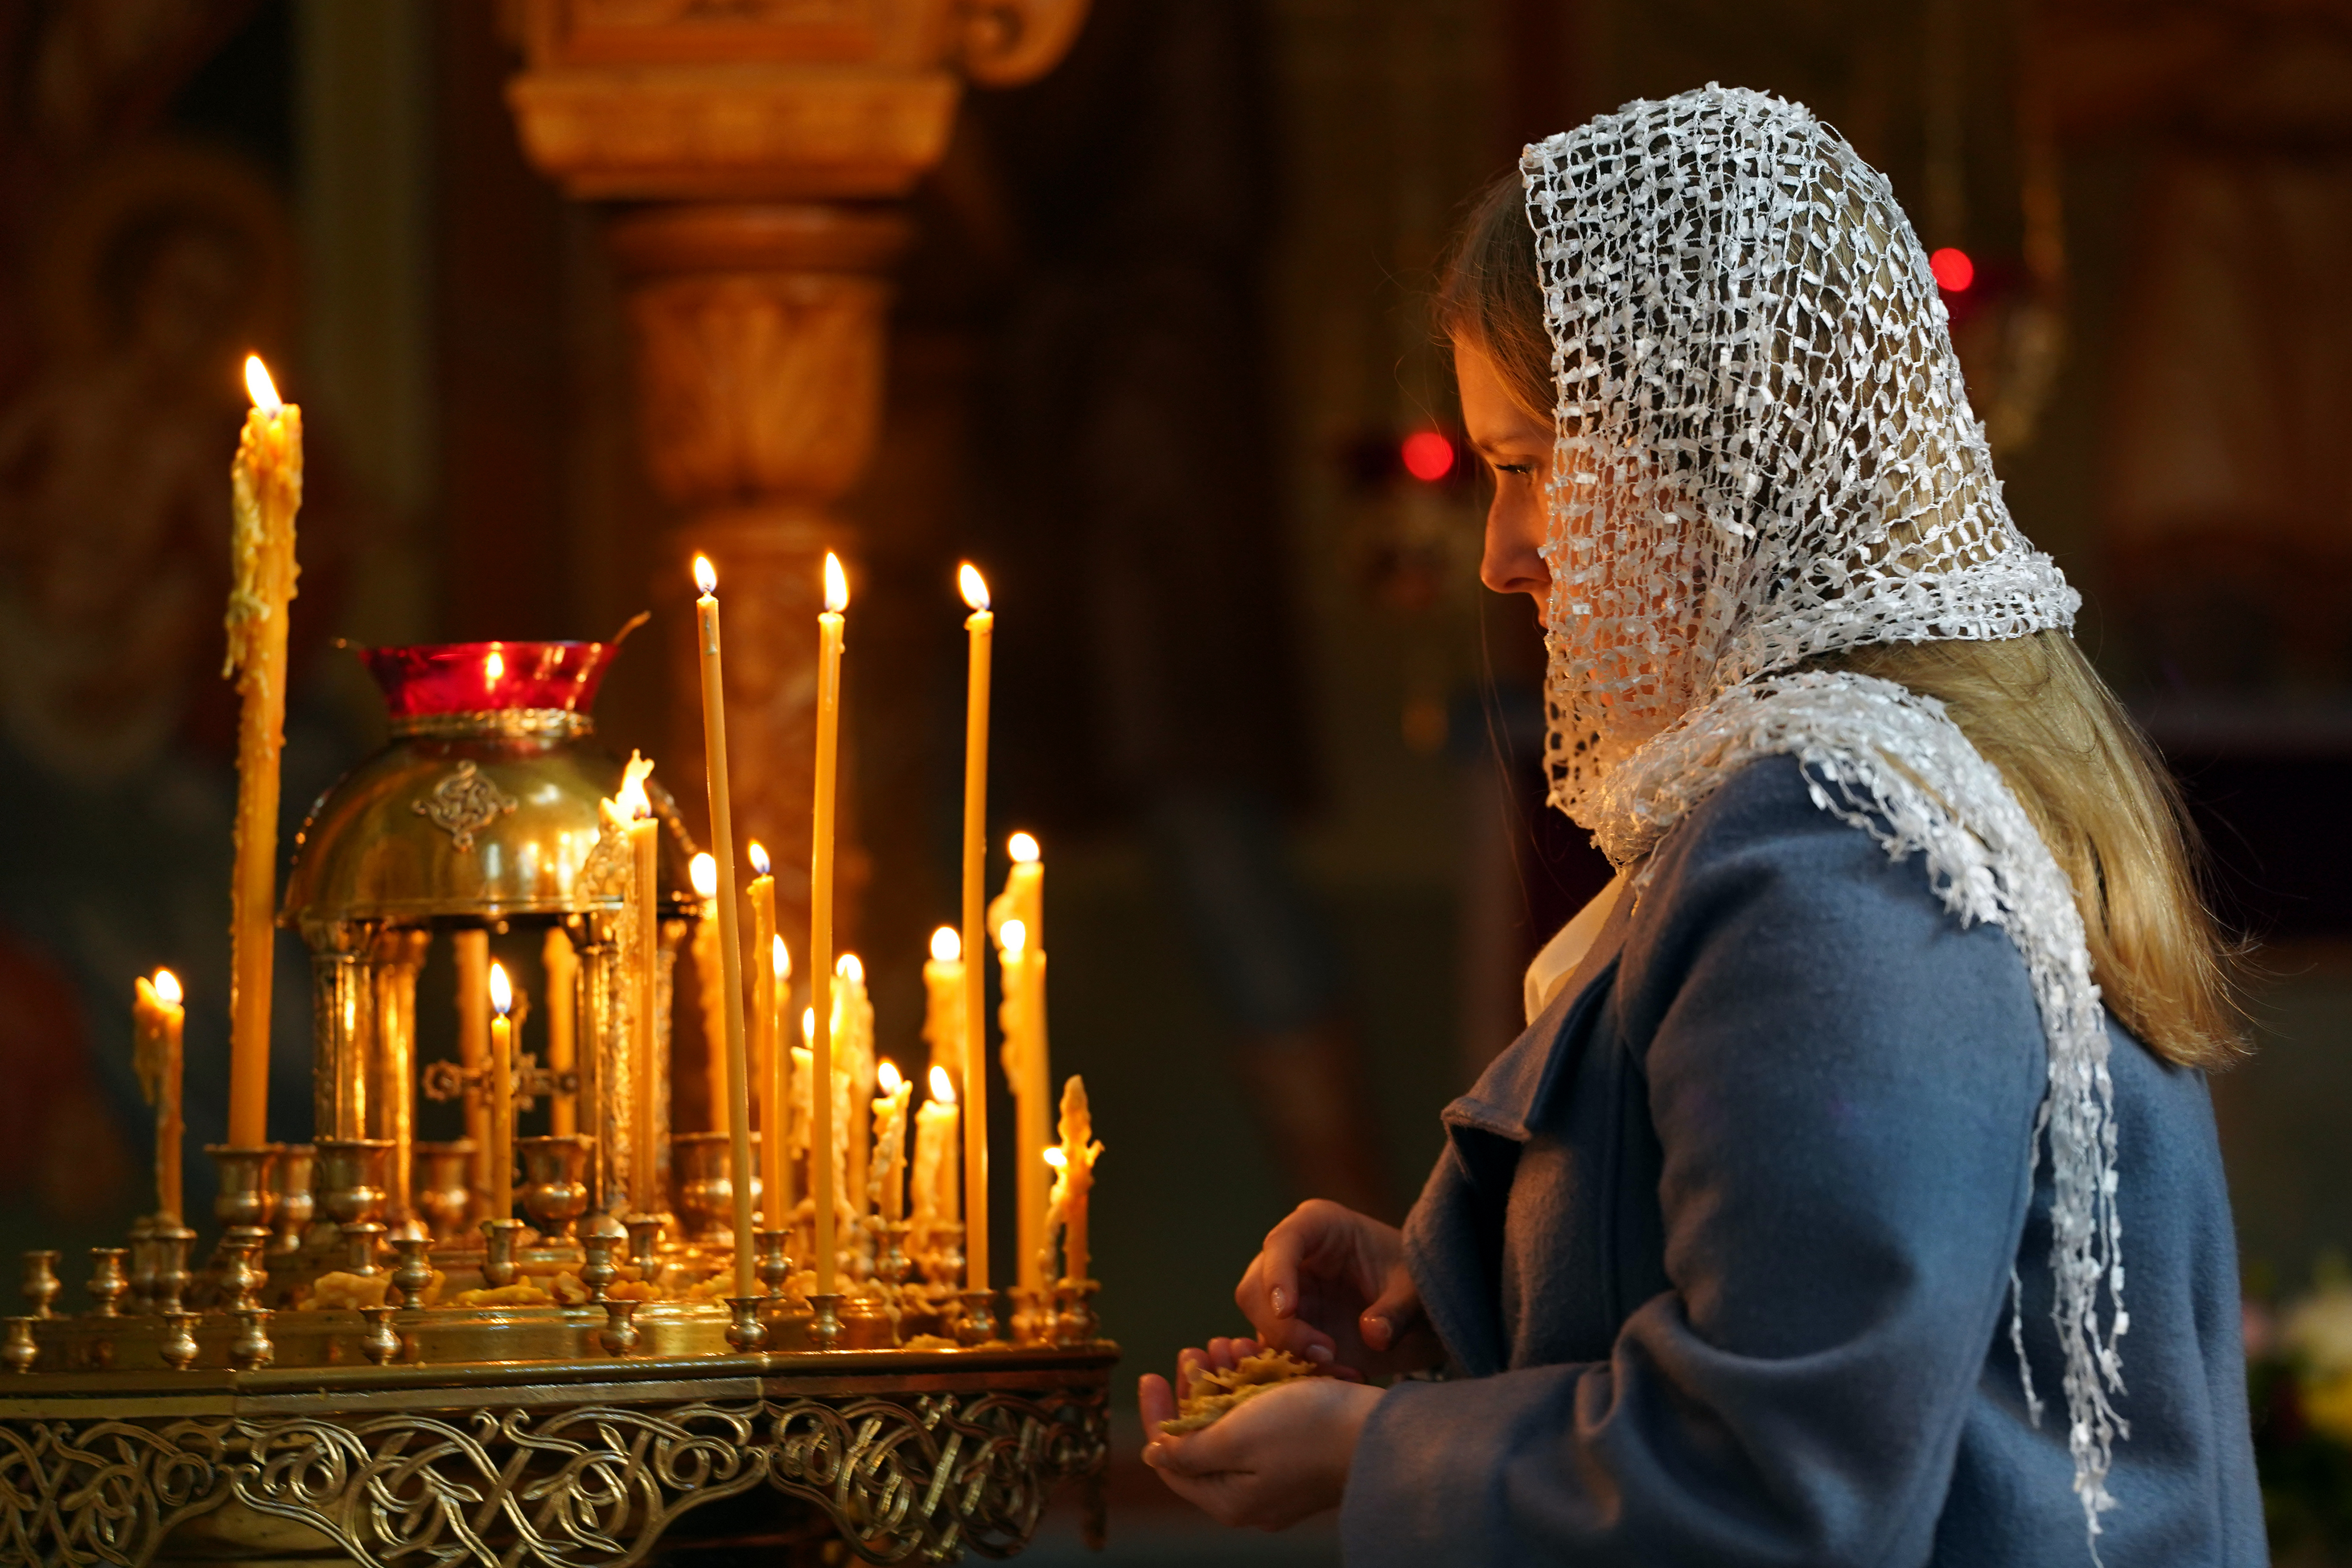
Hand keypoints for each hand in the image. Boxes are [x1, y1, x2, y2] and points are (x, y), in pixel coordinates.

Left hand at [1139, 1338, 1384, 1529]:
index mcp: (1229, 1500)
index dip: (1156, 1417)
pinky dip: (1255, 1388)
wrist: (1380, 1431)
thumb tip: (1154, 1453)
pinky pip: (1265, 1420)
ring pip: (1236, 1424)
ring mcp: (1279, 1476)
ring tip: (1226, 1343)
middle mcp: (1251, 1495)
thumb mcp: (1235, 1438)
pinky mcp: (1303, 1454)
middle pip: (1204, 1439)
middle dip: (1195, 1390)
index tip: (1152, 1374)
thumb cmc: (1306, 1431)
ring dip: (1225, 1381)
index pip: (1171, 1460)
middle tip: (1195, 1350)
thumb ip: (1189, 1451)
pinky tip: (1255, 1355)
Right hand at [1235, 1200, 1441, 1377]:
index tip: (1285, 1310)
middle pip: (1255, 1290)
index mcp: (1319, 1226)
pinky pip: (1277, 1357)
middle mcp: (1293, 1260)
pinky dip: (1301, 1374)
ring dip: (1291, 1357)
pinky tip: (1344, 1377)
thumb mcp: (1415, 1290)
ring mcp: (1288, 1299)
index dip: (1276, 1275)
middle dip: (1283, 1328)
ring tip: (1344, 1371)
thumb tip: (1372, 1334)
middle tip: (1325, 1354)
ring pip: (1260, 1329)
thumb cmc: (1416, 1282)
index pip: (1282, 1242)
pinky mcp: (1291, 1334)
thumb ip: (1396, 1311)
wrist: (1423, 1312)